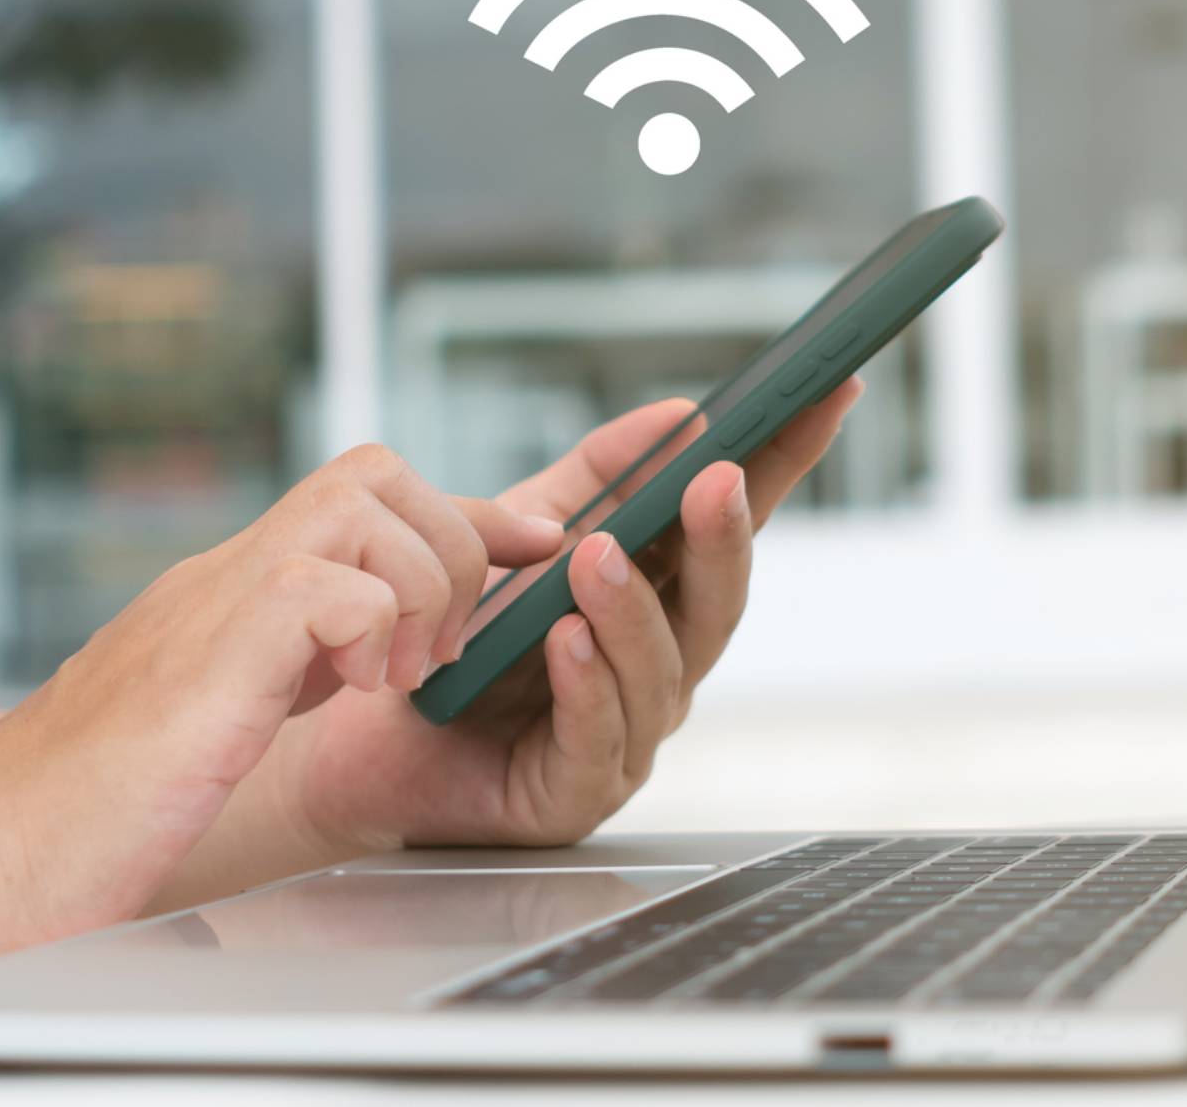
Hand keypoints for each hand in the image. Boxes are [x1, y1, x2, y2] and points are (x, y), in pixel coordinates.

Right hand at [0, 445, 561, 975]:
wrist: (6, 840)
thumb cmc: (120, 789)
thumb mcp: (246, 697)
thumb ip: (314, 649)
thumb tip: (388, 633)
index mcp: (255, 579)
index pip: (380, 493)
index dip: (477, 509)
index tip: (547, 535)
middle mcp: (239, 564)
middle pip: (383, 471)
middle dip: (451, 550)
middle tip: (436, 648)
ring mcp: (224, 591)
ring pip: (371, 506)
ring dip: (419, 592)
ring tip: (394, 677)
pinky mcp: (220, 641)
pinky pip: (337, 582)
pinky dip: (373, 631)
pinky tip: (350, 693)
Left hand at [244, 380, 859, 877]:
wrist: (359, 734)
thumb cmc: (454, 636)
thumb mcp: (522, 530)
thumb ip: (598, 475)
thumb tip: (682, 413)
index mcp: (661, 595)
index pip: (734, 523)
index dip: (786, 463)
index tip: (828, 394)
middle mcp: (661, 664)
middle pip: (718, 602)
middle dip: (724, 538)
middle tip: (719, 479)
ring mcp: (631, 733)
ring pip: (661, 671)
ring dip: (632, 610)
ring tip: (597, 557)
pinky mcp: (578, 791)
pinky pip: (597, 736)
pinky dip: (586, 684)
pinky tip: (565, 642)